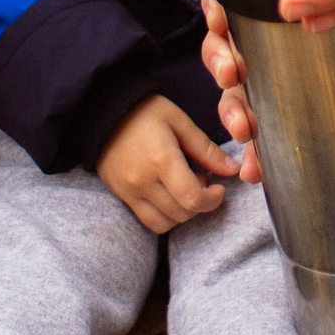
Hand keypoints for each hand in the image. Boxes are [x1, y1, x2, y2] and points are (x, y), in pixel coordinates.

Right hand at [95, 94, 241, 233]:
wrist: (102, 112)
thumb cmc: (145, 111)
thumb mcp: (179, 121)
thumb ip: (206, 149)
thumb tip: (232, 170)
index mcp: (162, 159)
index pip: (192, 199)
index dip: (212, 200)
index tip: (218, 188)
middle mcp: (143, 180)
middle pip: (182, 213)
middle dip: (199, 203)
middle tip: (199, 179)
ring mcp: (129, 191)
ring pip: (165, 223)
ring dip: (182, 212)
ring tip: (182, 187)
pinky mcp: (120, 196)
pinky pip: (147, 221)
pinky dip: (164, 216)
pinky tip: (167, 194)